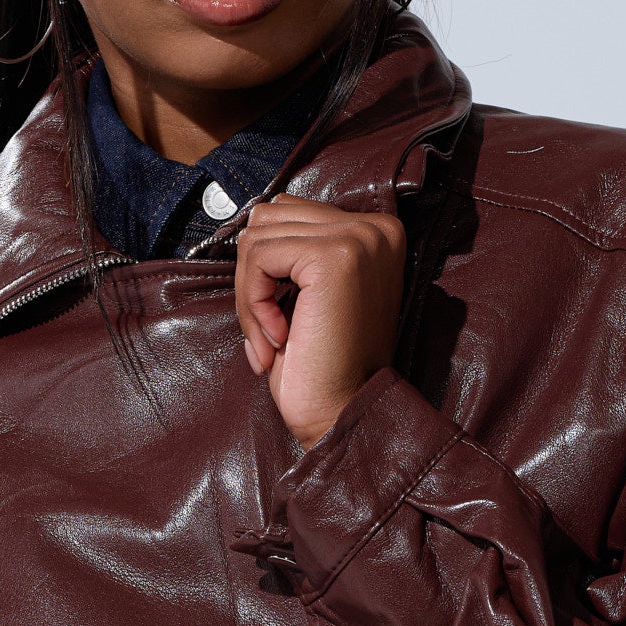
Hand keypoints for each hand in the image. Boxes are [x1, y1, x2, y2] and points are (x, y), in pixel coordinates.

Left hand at [234, 196, 406, 450]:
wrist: (343, 412)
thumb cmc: (323, 365)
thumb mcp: (310, 293)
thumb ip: (295, 249)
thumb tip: (250, 221)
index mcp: (375, 232)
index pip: (290, 213)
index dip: (266, 266)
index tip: (276, 319)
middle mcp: (375, 227)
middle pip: (270, 217)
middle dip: (253, 277)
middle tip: (268, 331)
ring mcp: (358, 238)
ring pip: (259, 235)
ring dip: (250, 293)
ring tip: (273, 336)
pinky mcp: (334, 256)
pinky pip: (260, 257)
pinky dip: (253, 301)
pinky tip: (279, 336)